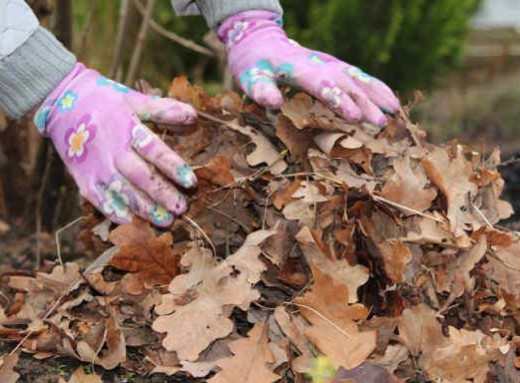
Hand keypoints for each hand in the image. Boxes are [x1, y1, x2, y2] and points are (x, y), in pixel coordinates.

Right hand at [34, 63, 197, 226]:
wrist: (62, 102)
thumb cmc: (105, 100)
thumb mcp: (135, 100)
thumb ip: (164, 110)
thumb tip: (194, 116)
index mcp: (128, 129)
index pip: (155, 151)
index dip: (174, 168)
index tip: (191, 182)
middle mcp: (112, 150)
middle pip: (141, 177)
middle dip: (163, 195)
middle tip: (181, 208)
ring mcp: (97, 167)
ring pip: (124, 193)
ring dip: (145, 209)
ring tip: (165, 221)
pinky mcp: (83, 178)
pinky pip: (100, 200)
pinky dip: (116, 212)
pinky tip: (132, 222)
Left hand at [218, 11, 399, 125]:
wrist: (261, 40)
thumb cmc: (254, 64)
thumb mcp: (250, 77)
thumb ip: (261, 90)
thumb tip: (273, 103)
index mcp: (298, 68)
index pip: (321, 84)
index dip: (338, 100)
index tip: (355, 117)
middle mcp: (319, 64)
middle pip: (346, 83)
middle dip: (365, 103)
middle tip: (381, 123)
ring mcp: (330, 63)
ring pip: (358, 77)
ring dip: (377, 94)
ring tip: (395, 111)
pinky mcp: (335, 66)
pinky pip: (359, 76)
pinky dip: (376, 87)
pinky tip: (391, 100)